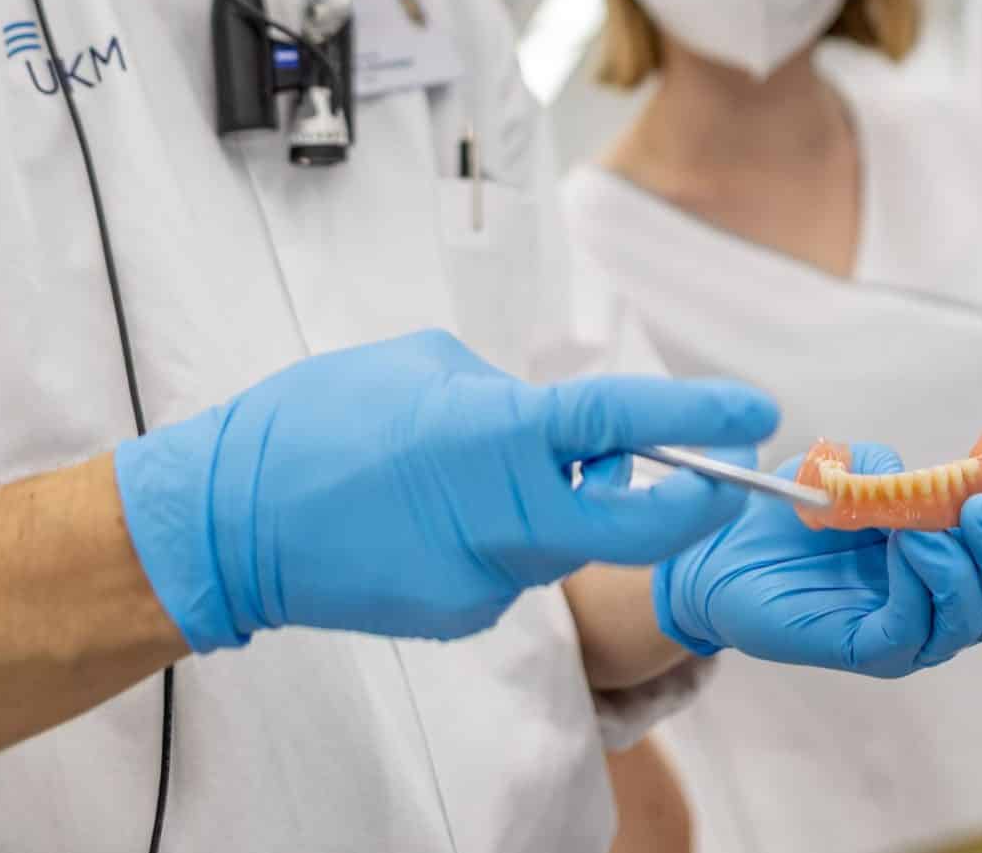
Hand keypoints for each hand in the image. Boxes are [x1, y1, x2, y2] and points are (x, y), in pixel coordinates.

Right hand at [115, 330, 777, 648]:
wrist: (226, 524)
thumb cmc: (312, 425)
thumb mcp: (420, 367)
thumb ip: (500, 393)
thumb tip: (542, 414)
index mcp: (496, 438)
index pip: (625, 425)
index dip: (699, 419)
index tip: (755, 411)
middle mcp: (503, 519)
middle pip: (634, 526)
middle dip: (685, 502)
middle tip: (711, 471)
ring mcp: (483, 579)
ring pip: (566, 540)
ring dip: (570, 500)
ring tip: (506, 460)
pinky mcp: (459, 615)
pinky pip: (514, 566)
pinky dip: (507, 532)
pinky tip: (445, 509)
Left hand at [650, 443, 981, 678]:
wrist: (723, 552)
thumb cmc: (792, 513)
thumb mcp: (840, 472)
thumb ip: (879, 470)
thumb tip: (907, 477)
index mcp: (949, 548)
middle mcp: (940, 597)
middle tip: (979, 507)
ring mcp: (908, 630)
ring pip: (972, 620)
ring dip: (959, 567)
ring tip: (918, 530)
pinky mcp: (866, 650)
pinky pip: (913, 634)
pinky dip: (918, 589)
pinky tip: (899, 550)